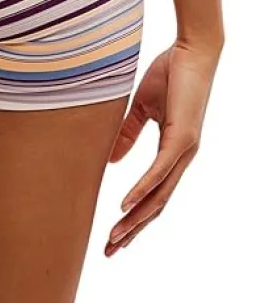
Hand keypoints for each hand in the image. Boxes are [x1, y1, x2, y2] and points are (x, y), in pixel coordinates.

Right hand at [104, 39, 220, 256]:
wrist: (191, 51)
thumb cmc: (169, 73)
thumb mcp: (141, 106)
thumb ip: (128, 133)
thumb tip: (111, 161)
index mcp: (173, 152)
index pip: (154, 194)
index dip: (135, 216)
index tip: (115, 235)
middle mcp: (181, 158)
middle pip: (157, 205)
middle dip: (133, 230)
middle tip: (110, 250)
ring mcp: (184, 151)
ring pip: (159, 196)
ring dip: (136, 219)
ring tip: (115, 237)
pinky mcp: (182, 139)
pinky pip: (159, 172)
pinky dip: (142, 190)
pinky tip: (126, 206)